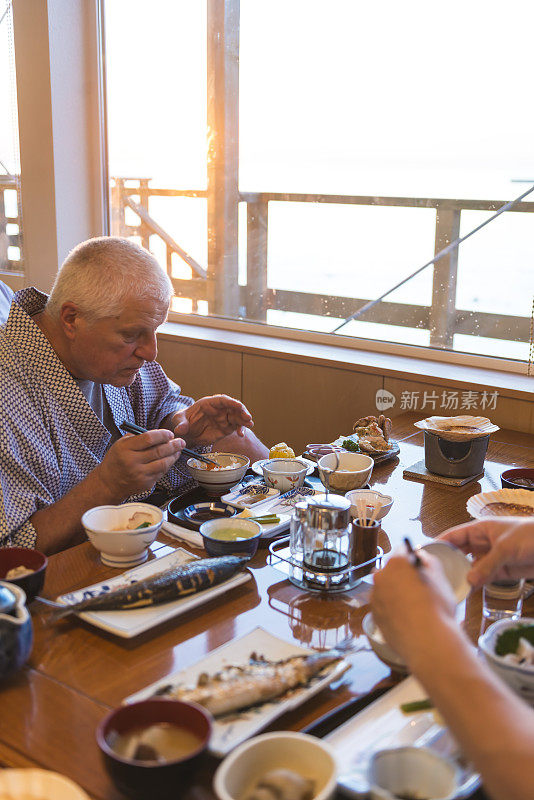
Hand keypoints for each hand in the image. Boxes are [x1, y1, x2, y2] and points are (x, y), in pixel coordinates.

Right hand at [96, 430, 184, 499]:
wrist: (108, 483)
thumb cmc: (116, 461)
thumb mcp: (121, 444)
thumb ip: (139, 438)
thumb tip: (160, 434)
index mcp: (125, 449)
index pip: (149, 439)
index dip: (162, 435)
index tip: (170, 434)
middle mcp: (132, 462)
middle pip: (158, 451)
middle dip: (173, 445)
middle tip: (181, 441)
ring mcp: (140, 474)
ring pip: (163, 463)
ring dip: (173, 456)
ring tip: (178, 450)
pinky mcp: (145, 483)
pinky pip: (161, 473)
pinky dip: (167, 465)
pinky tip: (170, 460)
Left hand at [171, 395, 252, 445]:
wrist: (187, 433)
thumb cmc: (183, 422)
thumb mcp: (179, 421)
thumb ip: (181, 424)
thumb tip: (181, 429)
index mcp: (209, 403)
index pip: (222, 400)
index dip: (231, 402)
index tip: (238, 406)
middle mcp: (219, 409)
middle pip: (233, 407)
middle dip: (242, 411)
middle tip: (248, 417)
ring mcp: (224, 418)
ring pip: (237, 417)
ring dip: (244, 420)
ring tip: (249, 424)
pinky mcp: (226, 428)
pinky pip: (236, 427)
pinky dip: (240, 430)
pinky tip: (241, 434)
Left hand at [370, 550, 456, 664]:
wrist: (428, 642)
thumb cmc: (437, 609)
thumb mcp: (440, 578)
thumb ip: (429, 561)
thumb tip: (420, 556)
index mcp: (397, 563)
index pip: (403, 551)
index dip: (413, 558)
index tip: (418, 566)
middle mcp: (381, 577)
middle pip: (391, 570)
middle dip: (402, 576)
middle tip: (417, 588)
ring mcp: (375, 597)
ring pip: (385, 589)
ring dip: (395, 593)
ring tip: (413, 606)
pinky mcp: (374, 615)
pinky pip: (383, 606)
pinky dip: (391, 609)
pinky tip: (406, 617)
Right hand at [440, 519, 533, 586]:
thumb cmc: (531, 535)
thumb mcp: (505, 547)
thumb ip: (487, 565)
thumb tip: (469, 580)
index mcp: (480, 529)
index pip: (454, 535)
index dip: (439, 543)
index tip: (426, 554)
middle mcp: (483, 543)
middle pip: (459, 553)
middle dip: (448, 562)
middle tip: (434, 574)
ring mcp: (492, 558)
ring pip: (470, 568)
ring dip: (462, 576)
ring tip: (448, 585)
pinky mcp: (501, 571)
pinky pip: (483, 578)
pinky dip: (475, 584)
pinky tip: (467, 590)